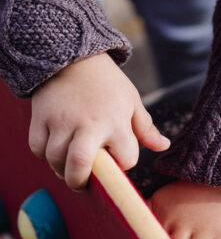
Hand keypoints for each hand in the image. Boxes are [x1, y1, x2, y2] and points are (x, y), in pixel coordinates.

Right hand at [29, 53, 169, 190]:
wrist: (71, 55)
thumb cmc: (107, 83)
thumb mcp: (132, 101)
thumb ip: (145, 128)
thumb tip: (164, 146)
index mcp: (116, 123)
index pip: (125, 159)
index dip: (124, 162)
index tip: (119, 157)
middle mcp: (88, 125)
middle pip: (80, 166)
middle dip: (80, 182)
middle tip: (84, 184)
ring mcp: (61, 122)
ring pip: (56, 160)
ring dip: (62, 170)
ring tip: (70, 168)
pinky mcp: (41, 117)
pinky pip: (38, 147)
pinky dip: (45, 155)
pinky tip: (56, 151)